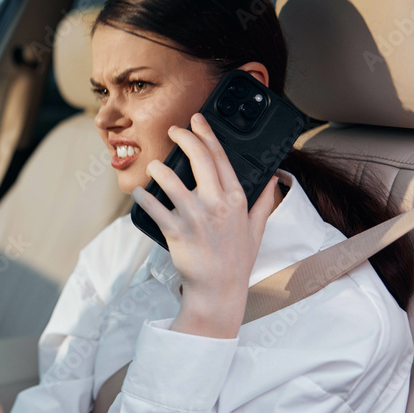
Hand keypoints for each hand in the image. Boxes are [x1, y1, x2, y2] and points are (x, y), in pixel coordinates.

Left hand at [131, 112, 278, 337]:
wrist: (219, 291)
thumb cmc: (236, 262)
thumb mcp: (257, 230)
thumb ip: (265, 202)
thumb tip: (274, 180)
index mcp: (236, 199)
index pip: (221, 157)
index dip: (207, 134)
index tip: (197, 121)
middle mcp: (217, 203)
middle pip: (199, 158)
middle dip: (183, 137)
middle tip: (173, 131)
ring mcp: (196, 216)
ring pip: (171, 179)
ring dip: (158, 168)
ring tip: (153, 166)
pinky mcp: (177, 231)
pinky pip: (155, 207)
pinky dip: (143, 197)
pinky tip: (138, 192)